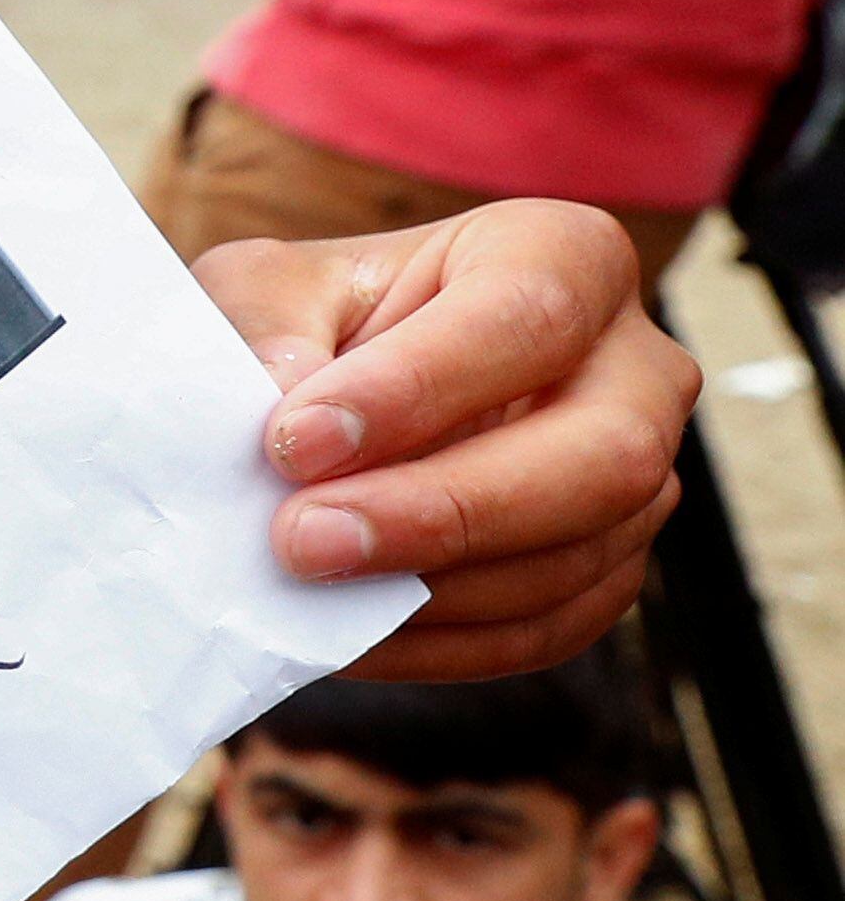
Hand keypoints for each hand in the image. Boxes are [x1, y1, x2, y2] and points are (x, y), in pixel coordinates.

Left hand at [196, 200, 696, 680]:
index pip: (528, 316)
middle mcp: (634, 366)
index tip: (295, 442)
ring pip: (578, 556)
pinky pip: (551, 627)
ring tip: (306, 586)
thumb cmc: (306, 320)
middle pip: (602, 455)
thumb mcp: (262, 290)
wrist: (329, 397)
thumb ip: (264, 327)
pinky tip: (346, 636)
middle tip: (302, 540)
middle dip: (447, 511)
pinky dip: (442, 644)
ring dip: (433, 590)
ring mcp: (637, 477)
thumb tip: (286, 396)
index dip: (418, 387)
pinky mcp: (605, 568)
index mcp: (563, 256)